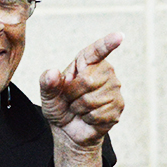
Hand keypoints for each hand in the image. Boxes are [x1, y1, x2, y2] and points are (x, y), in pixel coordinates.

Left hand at [40, 32, 124, 151]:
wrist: (69, 129)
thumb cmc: (60, 106)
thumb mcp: (47, 95)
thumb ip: (47, 83)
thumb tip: (53, 73)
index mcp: (87, 62)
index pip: (97, 51)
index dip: (107, 43)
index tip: (119, 36)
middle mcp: (105, 71)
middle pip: (88, 80)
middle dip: (73, 94)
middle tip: (71, 99)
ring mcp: (114, 89)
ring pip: (92, 99)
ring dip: (79, 108)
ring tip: (80, 108)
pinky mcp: (118, 106)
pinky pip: (99, 114)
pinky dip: (88, 118)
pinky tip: (89, 117)